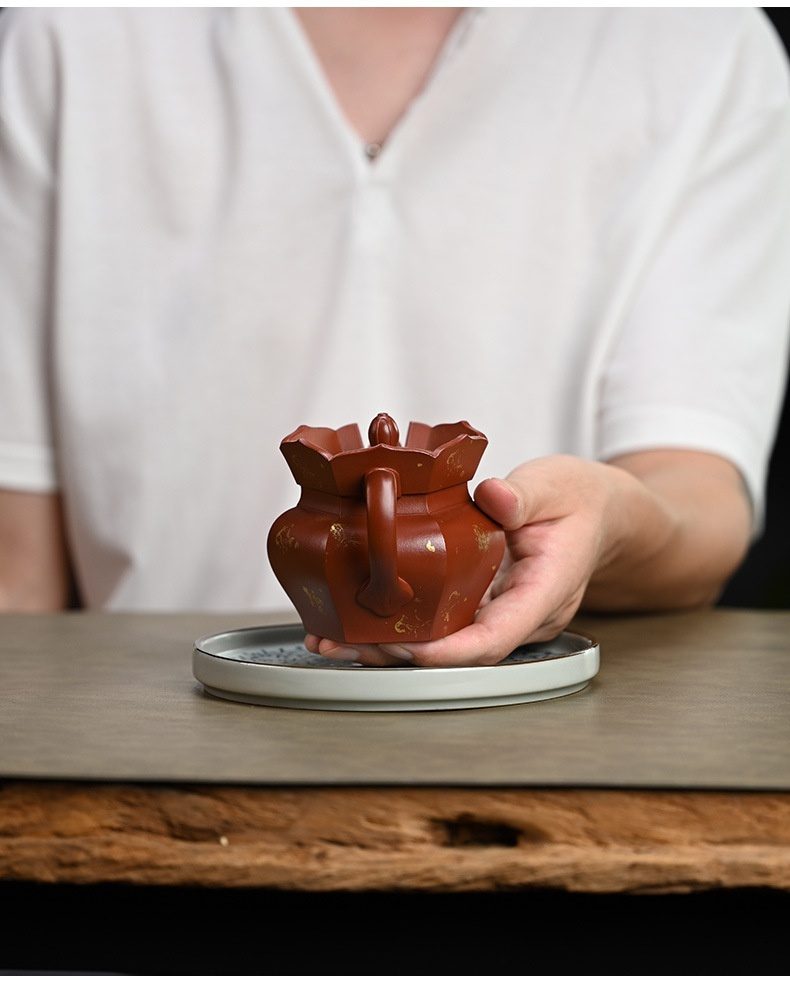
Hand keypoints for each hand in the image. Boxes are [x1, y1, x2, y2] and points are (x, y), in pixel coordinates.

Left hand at [306, 455, 630, 667]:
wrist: (596, 513)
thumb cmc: (578, 501)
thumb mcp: (556, 485)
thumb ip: (524, 495)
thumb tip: (494, 497)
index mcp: (544, 593)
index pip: (496, 639)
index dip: (450, 652)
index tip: (408, 651)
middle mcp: (520, 616)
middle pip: (459, 653)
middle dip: (400, 656)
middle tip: (345, 644)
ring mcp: (501, 615)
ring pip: (445, 645)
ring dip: (388, 647)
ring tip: (332, 639)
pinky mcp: (482, 606)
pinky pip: (442, 625)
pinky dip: (401, 626)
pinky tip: (357, 622)